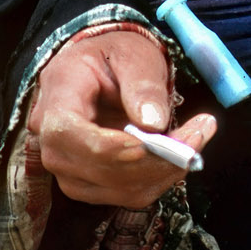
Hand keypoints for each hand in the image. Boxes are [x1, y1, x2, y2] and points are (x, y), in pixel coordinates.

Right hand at [29, 24, 216, 208]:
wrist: (106, 69)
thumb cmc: (116, 56)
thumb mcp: (133, 55)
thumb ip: (142, 85)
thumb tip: (153, 123)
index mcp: (58, 94)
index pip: (65, 132)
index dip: (107, 146)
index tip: (151, 142)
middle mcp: (52, 138)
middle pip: (92, 166)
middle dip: (150, 159)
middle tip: (198, 134)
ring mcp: (68, 166)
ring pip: (113, 187)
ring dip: (162, 171)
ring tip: (197, 137)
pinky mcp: (90, 183)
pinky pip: (127, 194)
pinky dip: (160, 179)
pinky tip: (182, 154)